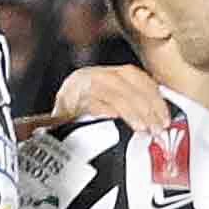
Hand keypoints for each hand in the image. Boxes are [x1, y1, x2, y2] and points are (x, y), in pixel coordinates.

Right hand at [50, 64, 167, 134]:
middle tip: (158, 127)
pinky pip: (90, 104)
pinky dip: (106, 111)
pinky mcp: (66, 103)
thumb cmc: (80, 125)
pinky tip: (117, 122)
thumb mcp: (105, 108)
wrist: (44, 134)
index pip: (134, 76)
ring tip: (143, 129)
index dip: (153, 95)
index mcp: (101, 74)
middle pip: (125, 84)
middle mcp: (89, 76)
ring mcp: (76, 88)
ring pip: (111, 93)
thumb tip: (158, 117)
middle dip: (147, 106)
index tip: (165, 116)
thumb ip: (128, 106)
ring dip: (132, 112)